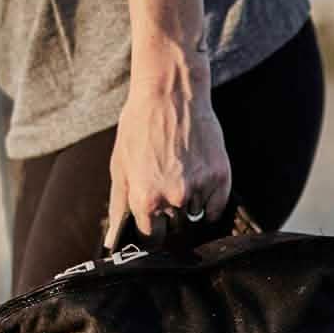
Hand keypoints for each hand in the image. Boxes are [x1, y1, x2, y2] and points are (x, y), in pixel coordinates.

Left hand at [106, 53, 231, 246]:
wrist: (171, 90)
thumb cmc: (140, 125)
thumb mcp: (120, 165)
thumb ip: (118, 207)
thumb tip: (112, 242)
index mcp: (146, 198)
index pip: (151, 238)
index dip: (151, 230)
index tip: (153, 220)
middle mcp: (174, 197)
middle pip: (175, 229)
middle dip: (170, 216)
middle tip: (167, 184)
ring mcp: (200, 188)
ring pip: (195, 216)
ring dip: (189, 204)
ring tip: (181, 172)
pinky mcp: (221, 177)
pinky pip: (216, 208)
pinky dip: (209, 200)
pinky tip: (198, 176)